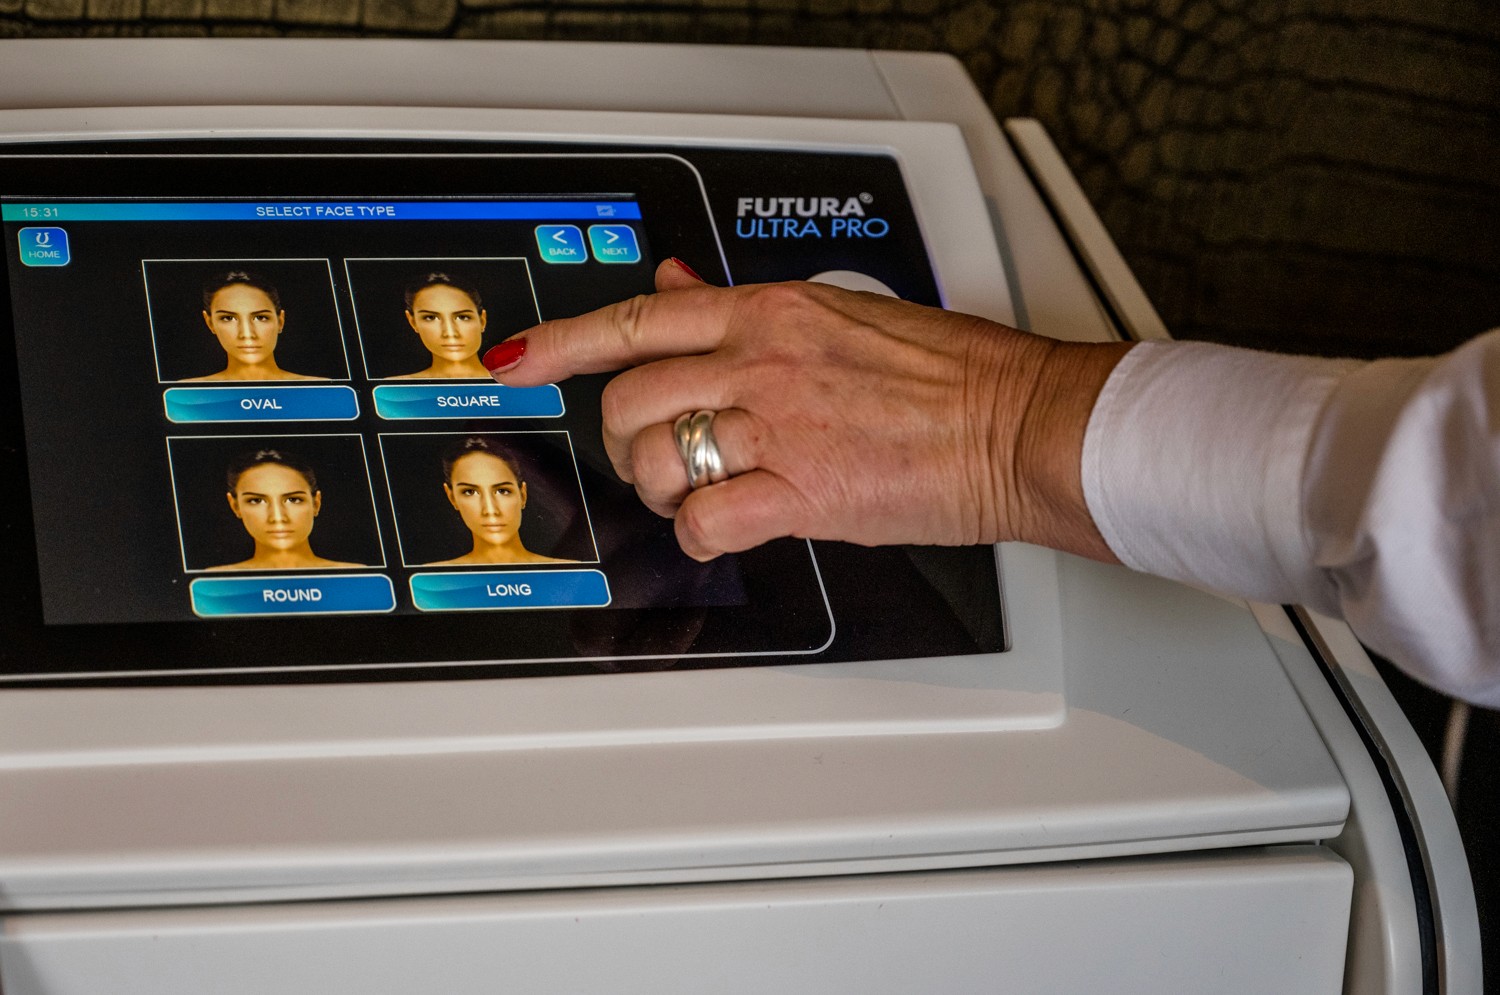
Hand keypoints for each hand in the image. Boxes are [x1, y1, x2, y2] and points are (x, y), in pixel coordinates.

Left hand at [490, 259, 1130, 561]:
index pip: (640, 318)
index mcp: (771, 311)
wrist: (1017, 423)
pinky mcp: (804, 492)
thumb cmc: (953, 374)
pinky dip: (699, 534)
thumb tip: (680, 285)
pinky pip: (705, 518)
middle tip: (649, 455)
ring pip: (656, 459)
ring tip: (694, 492)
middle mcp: (764, 362)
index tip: (517, 360)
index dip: (562, 342)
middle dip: (621, 437)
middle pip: (631, 399)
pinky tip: (726, 526)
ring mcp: (780, 427)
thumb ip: (746, 307)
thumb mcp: (840, 312)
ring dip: (658, 488)